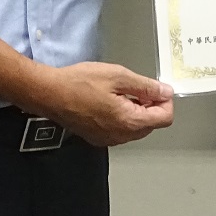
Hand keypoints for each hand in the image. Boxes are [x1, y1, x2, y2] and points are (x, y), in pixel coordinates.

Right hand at [38, 62, 174, 145]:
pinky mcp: (97, 137)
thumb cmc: (80, 83)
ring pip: (135, 128)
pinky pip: (120, 130)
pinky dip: (122, 117)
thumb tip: (165, 92)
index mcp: (129, 122)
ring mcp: (108, 139)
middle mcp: (121, 136)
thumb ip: (145, 86)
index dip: (165, 100)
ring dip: (136, 111)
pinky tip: (110, 101)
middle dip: (151, 106)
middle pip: (151, 124)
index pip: (164, 118)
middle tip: (137, 87)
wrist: (50, 93)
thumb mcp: (118, 76)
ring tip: (121, 92)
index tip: (157, 87)